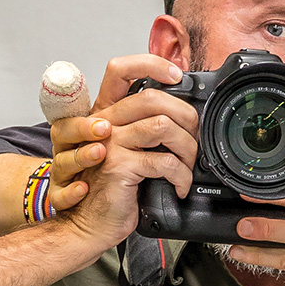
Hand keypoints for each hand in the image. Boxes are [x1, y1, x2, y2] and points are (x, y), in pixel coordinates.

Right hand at [47, 55, 189, 212]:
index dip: (151, 63)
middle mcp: (104, 121)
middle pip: (152, 97)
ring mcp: (110, 142)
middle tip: (195, 136)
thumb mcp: (127, 151)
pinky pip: (164, 162)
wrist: (90, 222)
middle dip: (185, 116)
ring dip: (187, 148)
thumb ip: (143, 129)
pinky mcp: (119, 166)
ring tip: (189, 165)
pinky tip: (180, 186)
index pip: (120, 70)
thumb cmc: (112, 188)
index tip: (176, 75)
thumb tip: (183, 117)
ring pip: (162, 126)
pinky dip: (181, 176)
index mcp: (106, 113)